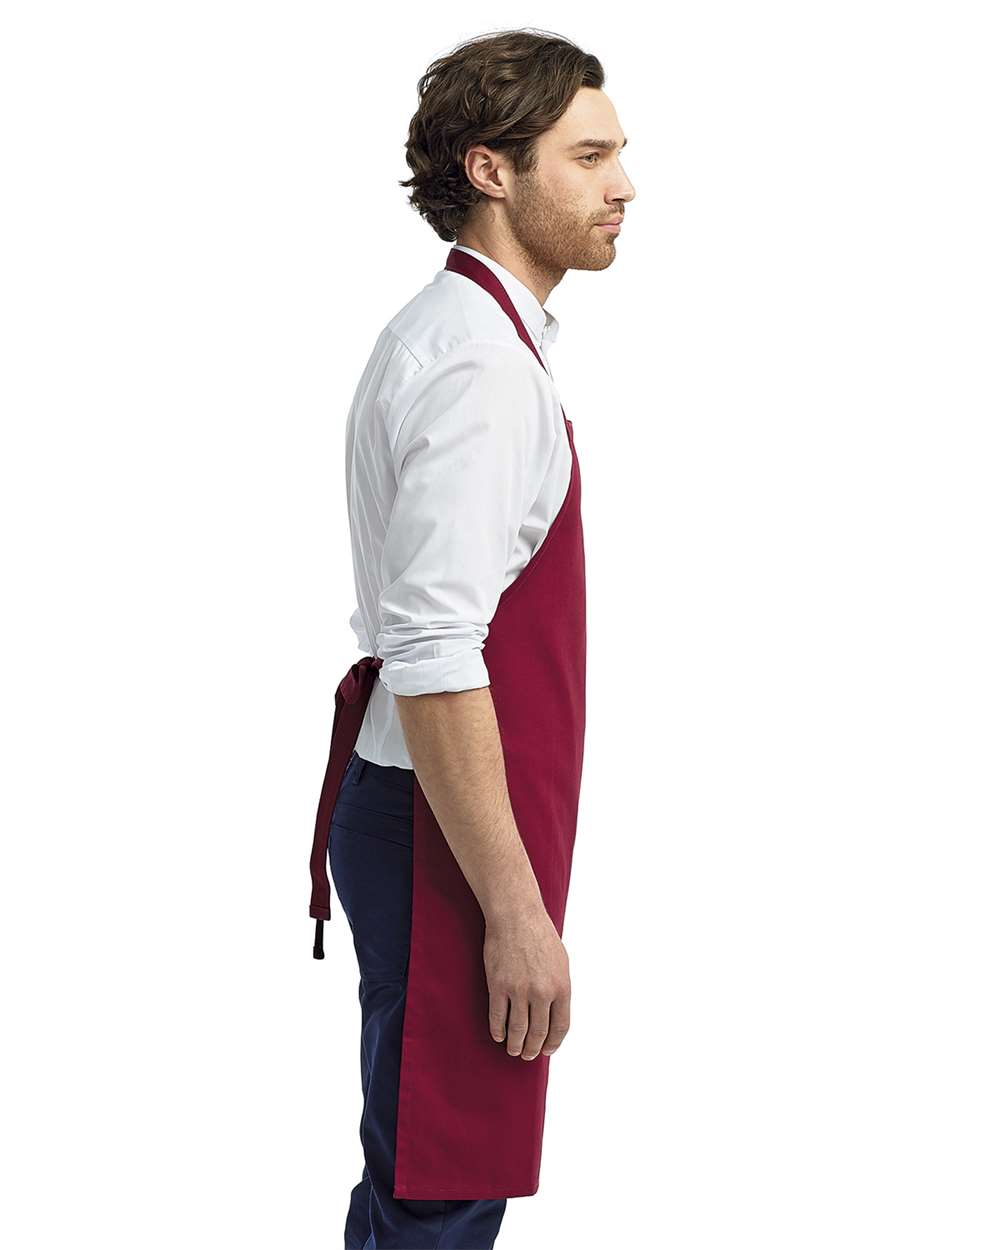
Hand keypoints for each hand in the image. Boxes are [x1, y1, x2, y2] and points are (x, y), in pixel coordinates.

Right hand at [483, 905, 570, 1059]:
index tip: (547, 1050)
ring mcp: (519, 990)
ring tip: (514, 1050)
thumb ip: (560, 988)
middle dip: (533, 1049)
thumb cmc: (540, 935)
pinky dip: (498, 1031)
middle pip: (538, 1033)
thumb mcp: (561, 962)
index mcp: (562, 987)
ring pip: (517, 1030)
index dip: (553, 1043)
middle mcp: (542, 992)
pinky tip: (499, 1035)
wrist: (516, 915)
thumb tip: (556, 1013)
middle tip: (528, 1055)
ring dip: (516, 1045)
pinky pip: (497, 1018)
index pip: (560, 1027)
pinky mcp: (498, 986)